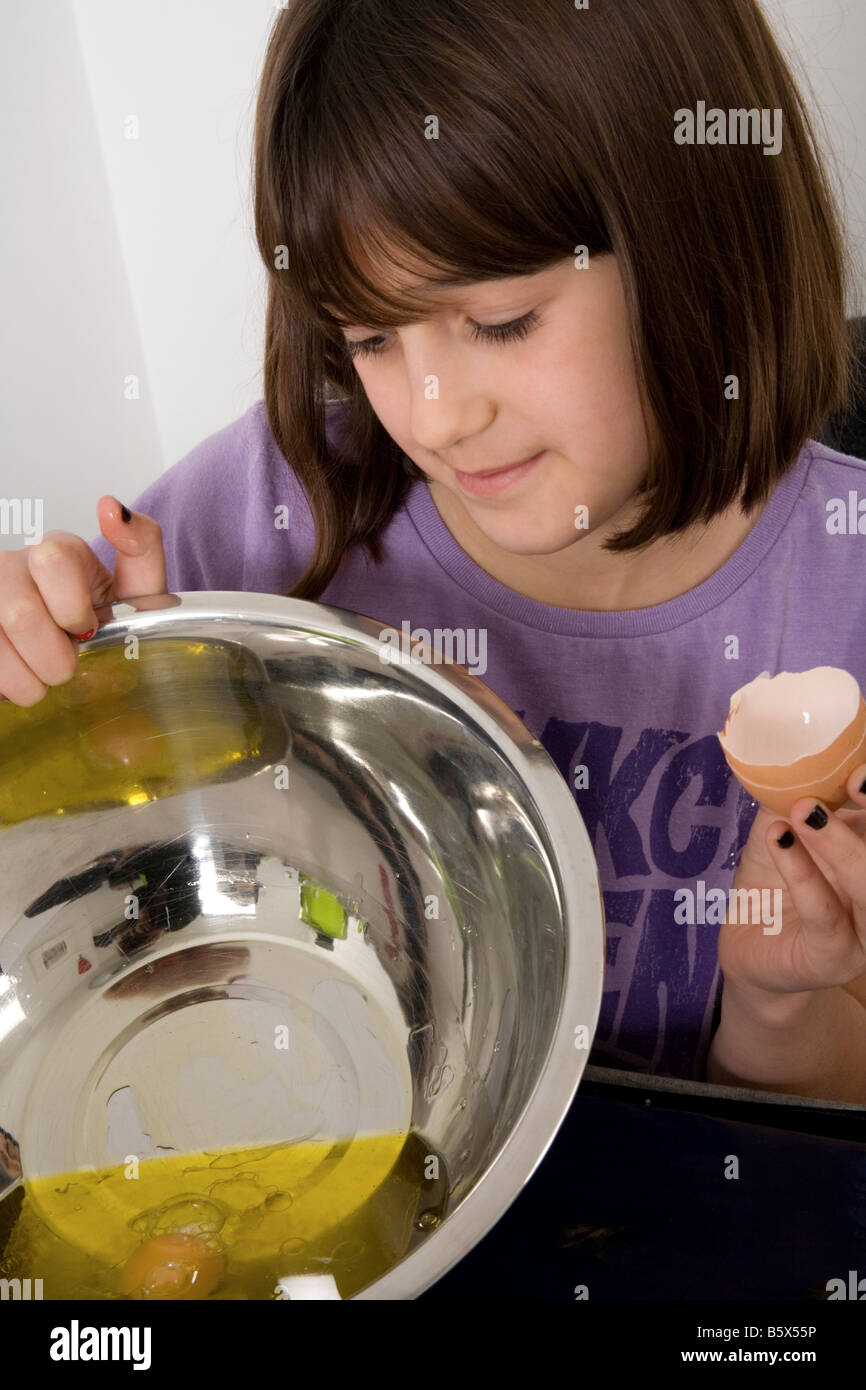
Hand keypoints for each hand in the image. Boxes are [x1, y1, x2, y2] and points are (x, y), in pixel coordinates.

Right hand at [0, 497, 165, 706]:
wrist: (84, 647)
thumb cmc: (109, 618)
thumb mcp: (139, 587)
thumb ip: (141, 544)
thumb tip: (109, 507)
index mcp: (56, 550)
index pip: (53, 561)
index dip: (74, 610)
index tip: (88, 628)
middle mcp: (12, 566)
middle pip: (20, 614)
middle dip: (55, 658)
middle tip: (69, 664)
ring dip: (30, 680)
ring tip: (45, 674)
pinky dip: (10, 686)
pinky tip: (24, 674)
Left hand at [718, 763, 865, 994]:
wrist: (748, 948)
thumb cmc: (773, 884)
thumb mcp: (783, 831)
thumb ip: (795, 798)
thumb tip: (795, 752)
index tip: (862, 770)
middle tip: (852, 779)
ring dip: (839, 844)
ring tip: (803, 810)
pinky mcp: (834, 958)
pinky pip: (824, 914)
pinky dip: (802, 873)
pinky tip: (779, 840)